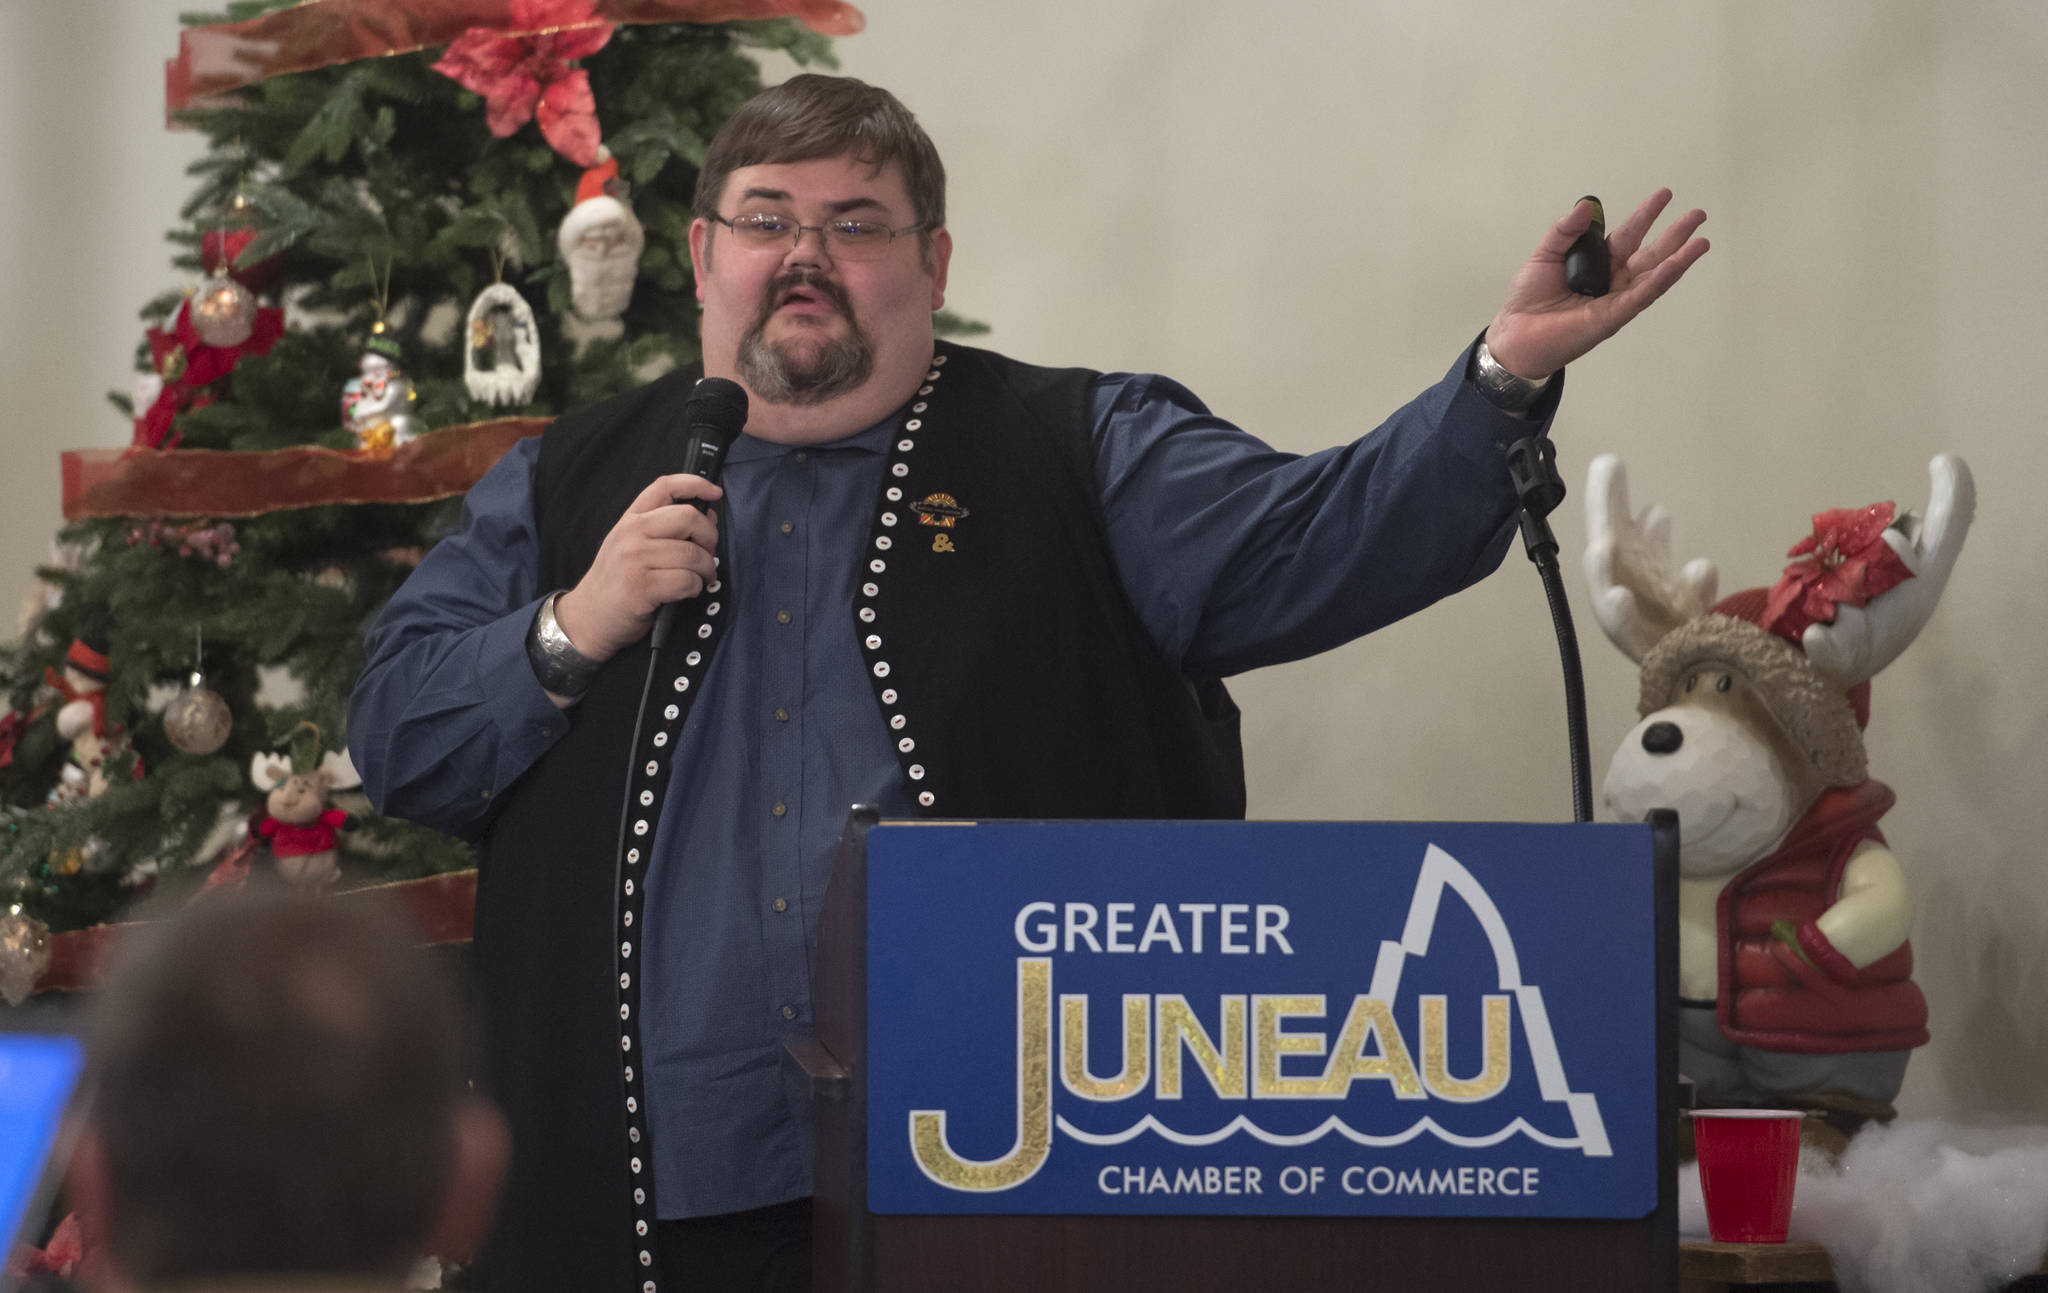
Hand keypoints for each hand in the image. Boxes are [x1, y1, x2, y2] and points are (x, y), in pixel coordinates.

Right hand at [554, 473, 722, 662]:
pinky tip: (687, 592)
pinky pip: (687, 580)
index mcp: (630, 520)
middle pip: (688, 517)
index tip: (714, 493)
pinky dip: (695, 588)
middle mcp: (631, 534)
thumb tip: (709, 517)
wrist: (588, 618)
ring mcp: (634, 559)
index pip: (665, 486)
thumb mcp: (633, 547)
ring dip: (706, 569)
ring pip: (692, 553)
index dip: (695, 484)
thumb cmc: (616, 584)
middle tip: (709, 554)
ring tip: (700, 579)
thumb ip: (667, 530)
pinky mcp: (642, 586)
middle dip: (709, 537)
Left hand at [1484, 189, 1708, 379]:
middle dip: (1675, 235)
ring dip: (1679, 259)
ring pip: (1654, 277)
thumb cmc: (1529, 300)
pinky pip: (1640, 297)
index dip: (1646, 215)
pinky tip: (1677, 265)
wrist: (1514, 333)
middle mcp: (1612, 281)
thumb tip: (1587, 206)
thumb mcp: (1545, 254)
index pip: (1629, 235)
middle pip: (1650, 254)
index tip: (1665, 195)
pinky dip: (1660, 281)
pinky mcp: (1611, 318)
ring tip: (1702, 241)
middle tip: (1698, 214)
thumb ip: (1565, 231)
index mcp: (1599, 263)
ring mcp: (1615, 300)